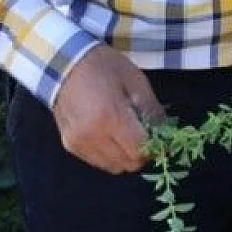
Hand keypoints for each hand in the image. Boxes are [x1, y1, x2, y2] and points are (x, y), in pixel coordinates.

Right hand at [51, 44, 166, 173]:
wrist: (65, 64)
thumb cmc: (105, 68)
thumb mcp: (136, 82)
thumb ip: (152, 111)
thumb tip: (166, 136)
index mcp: (110, 117)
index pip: (139, 151)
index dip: (154, 147)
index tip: (160, 136)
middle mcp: (91, 136)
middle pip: (127, 164)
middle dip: (141, 153)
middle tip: (144, 133)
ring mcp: (78, 143)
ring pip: (113, 167)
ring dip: (125, 155)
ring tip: (126, 133)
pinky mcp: (70, 146)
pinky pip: (98, 162)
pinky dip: (110, 155)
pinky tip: (111, 135)